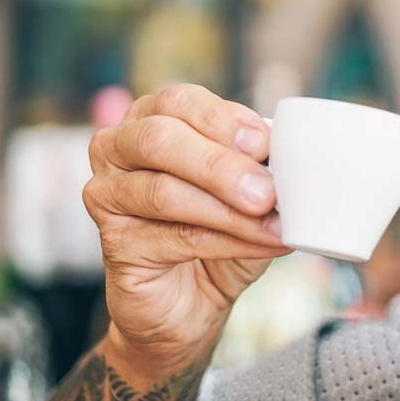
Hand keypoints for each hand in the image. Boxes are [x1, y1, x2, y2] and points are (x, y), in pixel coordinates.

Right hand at [83, 83, 289, 372]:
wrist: (191, 299)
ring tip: (273, 220)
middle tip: (267, 191)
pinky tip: (263, 243)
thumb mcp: (249, 187)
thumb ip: (261, 165)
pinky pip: (174, 237)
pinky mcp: (114, 243)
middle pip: (160, 140)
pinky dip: (228, 240)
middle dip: (221, 164)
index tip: (266, 144)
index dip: (223, 119)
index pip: (178, 101)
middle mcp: (117, 148)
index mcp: (151, 118)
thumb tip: (292, 154)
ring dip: (228, 209)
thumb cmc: (220, 230)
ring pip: (164, 192)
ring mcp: (106, 195)